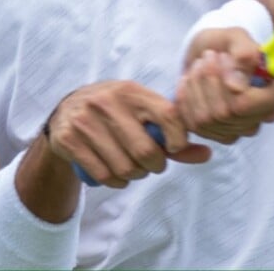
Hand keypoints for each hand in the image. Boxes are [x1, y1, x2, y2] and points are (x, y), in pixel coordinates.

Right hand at [44, 80, 211, 188]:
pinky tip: (117, 175)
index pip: (168, 115)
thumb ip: (173, 134)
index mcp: (131, 90)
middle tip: (152, 164)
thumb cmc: (116, 113)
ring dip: (135, 176)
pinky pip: (103, 174)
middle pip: (146, 151)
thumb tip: (207, 154)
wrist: (66, 111)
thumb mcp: (142, 113)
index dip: (179, 139)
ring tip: (134, 168)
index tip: (175, 148)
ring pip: (125, 167)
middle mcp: (107, 101)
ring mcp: (86, 120)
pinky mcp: (69, 139)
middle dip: (155, 165)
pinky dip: (116, 182)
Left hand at [175, 28, 273, 143]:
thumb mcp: (236, 36)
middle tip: (208, 55)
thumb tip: (236, 87)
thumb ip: (243, 53)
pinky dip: (186, 98)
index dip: (244, 85)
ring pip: (210, 117)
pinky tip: (189, 82)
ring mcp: (240, 129)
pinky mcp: (217, 135)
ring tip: (198, 65)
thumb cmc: (226, 44)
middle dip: (212, 78)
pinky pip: (194, 123)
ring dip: (197, 85)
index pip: (271, 101)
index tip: (225, 58)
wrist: (205, 54)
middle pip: (233, 110)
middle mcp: (262, 115)